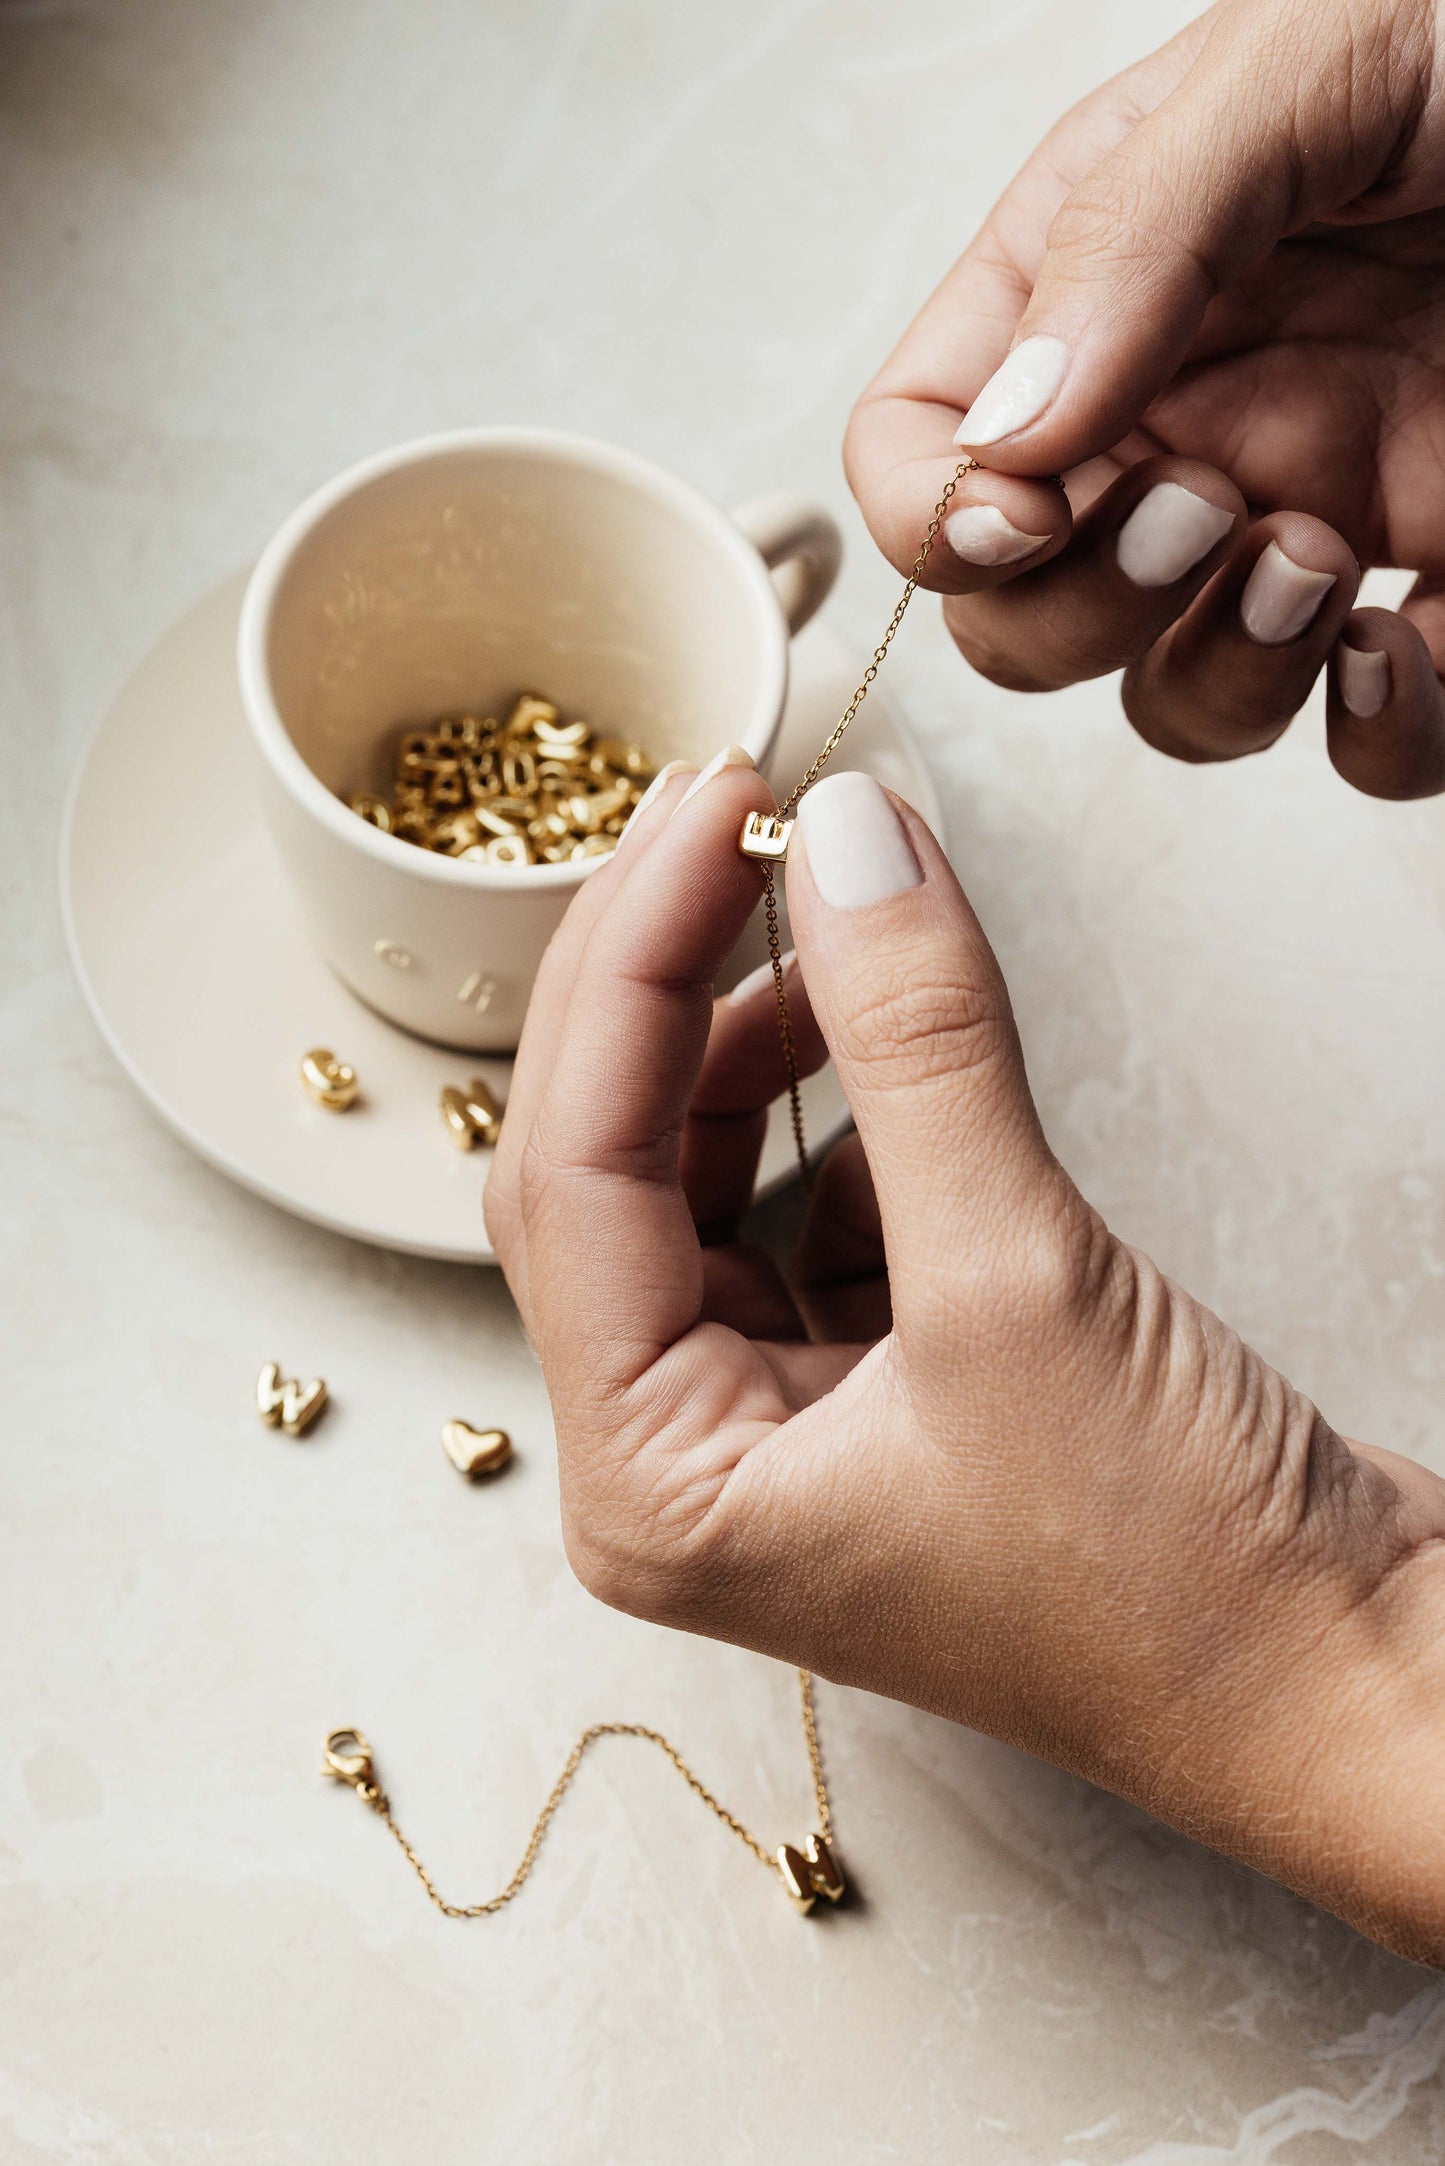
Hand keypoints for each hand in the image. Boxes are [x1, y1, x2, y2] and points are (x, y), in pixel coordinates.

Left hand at [486, 757, 1444, 1961]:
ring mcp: (784, 1420)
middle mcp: (691, 1460)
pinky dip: (849, 1103)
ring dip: (756, 1036)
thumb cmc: (1182, 1582)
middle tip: (731, 821)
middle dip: (663, 987)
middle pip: (609, 1167)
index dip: (628, 971)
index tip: (707, 814)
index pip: (571, 1178)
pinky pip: (816, 1200)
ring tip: (829, 909)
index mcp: (656, 1486)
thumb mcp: (1020, 1277)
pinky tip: (891, 1027)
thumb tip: (845, 837)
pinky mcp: (884, 1381)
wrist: (1353, 1683)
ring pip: (709, 1175)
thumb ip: (914, 1040)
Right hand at [847, 0, 1444, 798]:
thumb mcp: (1305, 59)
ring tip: (1318, 558)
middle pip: (1019, 614)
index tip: (1024, 513)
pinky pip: (1373, 739)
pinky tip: (1403, 653)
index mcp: (1107, 282)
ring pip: (1174, 700)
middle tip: (1203, 515)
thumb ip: (1134, 238)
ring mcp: (1310, 511)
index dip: (931, 515)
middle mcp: (1188, 416)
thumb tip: (1011, 436)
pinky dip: (1377, 741)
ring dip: (1221, 677)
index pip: (921, 442)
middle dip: (1078, 612)